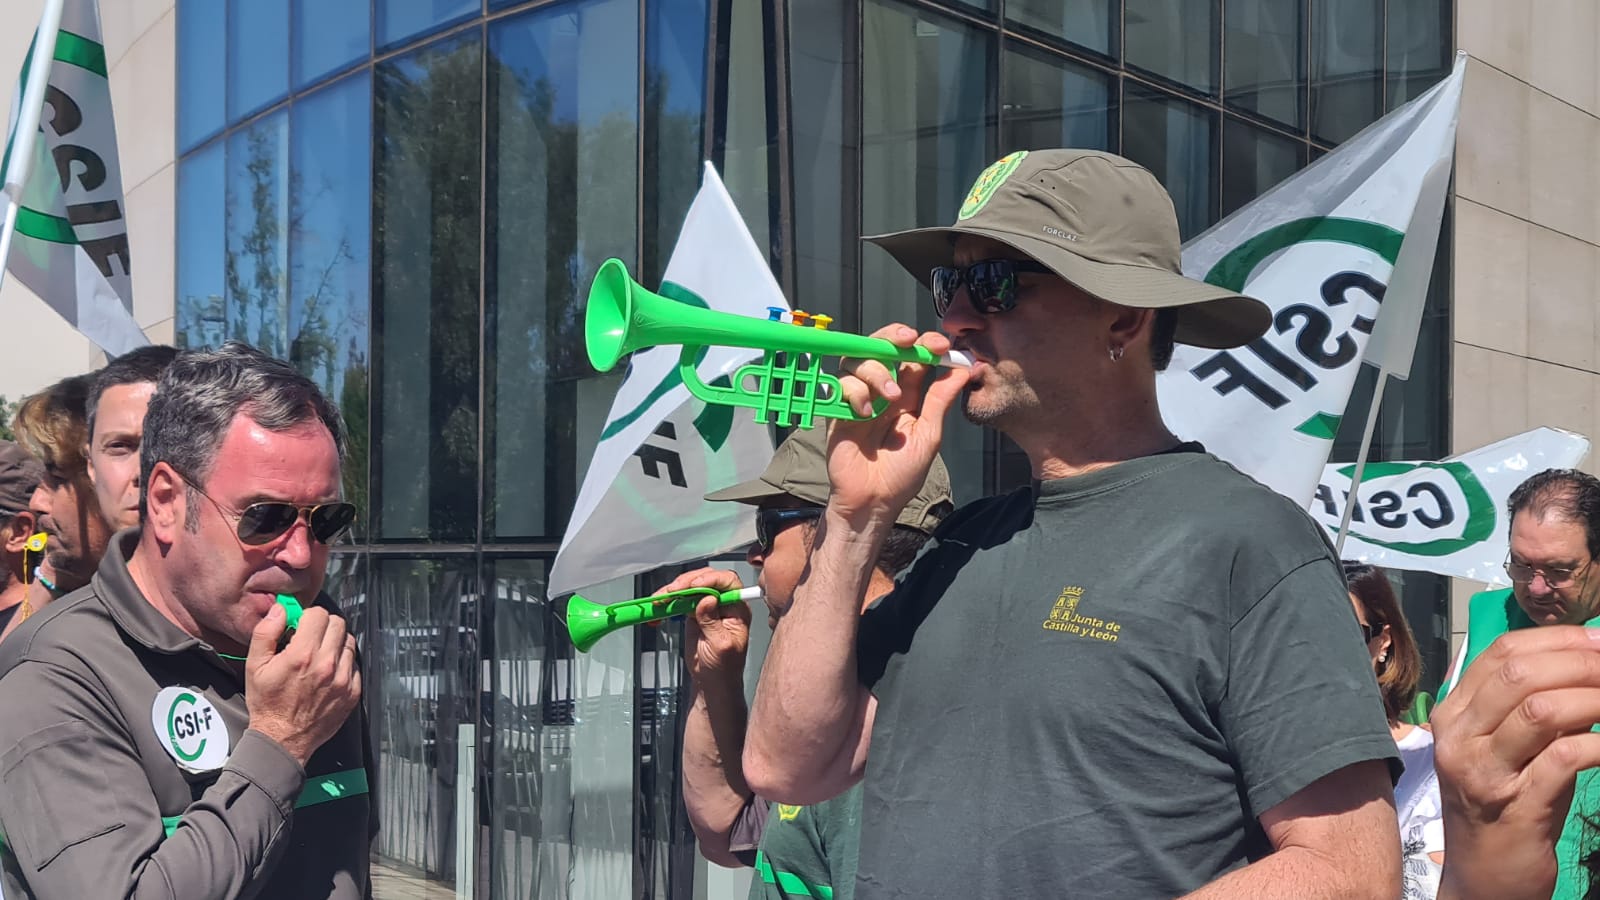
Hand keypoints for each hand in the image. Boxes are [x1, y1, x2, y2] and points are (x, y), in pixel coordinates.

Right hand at [245, 604, 362, 765]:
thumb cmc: (267, 703)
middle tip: (311, 638)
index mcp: (303, 655)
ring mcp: (343, 679)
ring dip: (335, 643)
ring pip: (349, 642)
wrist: (282, 739)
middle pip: (338, 624)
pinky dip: (343, 663)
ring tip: (319, 655)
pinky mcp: (352, 692)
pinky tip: (327, 672)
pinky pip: (354, 665)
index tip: (301, 625)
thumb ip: (266, 632)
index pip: (319, 614)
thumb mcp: (255, 666)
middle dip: (323, 626)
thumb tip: (281, 609)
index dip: (308, 616)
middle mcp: (327, 665)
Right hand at [659, 568, 750, 690]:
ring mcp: (707, 606)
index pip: (728, 582)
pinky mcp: (693, 612)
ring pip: (690, 587)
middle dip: (687, 582)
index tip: (695, 585)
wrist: (711, 681)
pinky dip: (667, 602)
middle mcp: (724, 603)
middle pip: (706, 579)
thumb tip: (707, 599)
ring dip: (673, 591)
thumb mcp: (721, 646)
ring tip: (660, 600)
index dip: (711, 579)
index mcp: (737, 608)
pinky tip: (659, 607)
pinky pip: (680, 600)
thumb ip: (713, 622)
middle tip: (672, 591)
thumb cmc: (724, 667)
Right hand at [830, 325, 969, 529]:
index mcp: (907, 397)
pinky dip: (855, 392)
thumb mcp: (929, 435)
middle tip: (907, 340)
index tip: (939, 344)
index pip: (913, 358)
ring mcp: (858, 399)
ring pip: (859, 360)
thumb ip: (941, 400)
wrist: (872, 501)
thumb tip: (965, 369)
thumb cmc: (901, 475)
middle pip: (881, 347)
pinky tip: (865, 413)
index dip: (924, 344)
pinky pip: (841, 384)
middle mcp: (881, 392)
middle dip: (893, 337)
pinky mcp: (837, 410)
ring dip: (877, 371)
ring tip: (891, 396)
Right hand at [1432, 626, 1599, 899]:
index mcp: (1453, 713)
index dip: (1557, 639)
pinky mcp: (1516, 805)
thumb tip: (1584, 662)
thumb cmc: (1502, 803)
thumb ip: (1526, 707)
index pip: (1500, 652)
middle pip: (1519, 674)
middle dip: (1581, 663)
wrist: (1484, 875)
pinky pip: (1566, 757)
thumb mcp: (1504, 749)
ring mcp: (1483, 771)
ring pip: (1541, 710)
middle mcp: (1459, 737)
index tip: (1599, 641)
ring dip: (1594, 698)